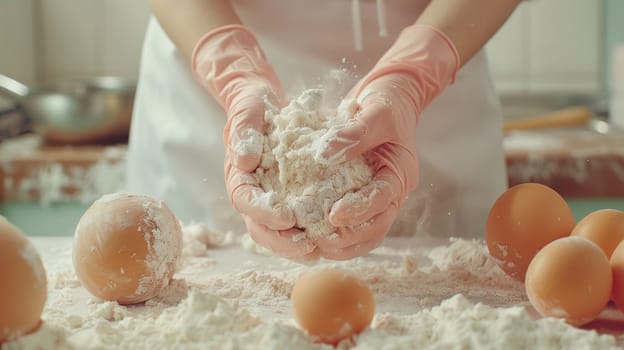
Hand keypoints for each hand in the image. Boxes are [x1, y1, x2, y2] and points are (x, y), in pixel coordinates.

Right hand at [192, 25, 316, 259]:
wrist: (261, 102)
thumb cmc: (253, 105)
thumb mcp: (248, 109)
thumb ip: (243, 131)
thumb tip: (244, 160)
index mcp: (238, 175)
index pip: (244, 200)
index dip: (262, 213)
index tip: (285, 219)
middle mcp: (251, 193)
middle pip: (259, 226)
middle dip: (281, 241)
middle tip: (307, 247)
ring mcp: (267, 199)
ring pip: (275, 232)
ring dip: (294, 246)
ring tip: (319, 251)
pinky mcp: (285, 199)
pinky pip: (293, 224)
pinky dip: (306, 235)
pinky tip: (327, 241)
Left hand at [314, 25, 459, 259]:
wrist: (389, 101)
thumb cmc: (386, 105)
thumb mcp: (375, 113)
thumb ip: (354, 133)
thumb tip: (323, 154)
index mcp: (400, 174)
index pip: (382, 199)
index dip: (359, 210)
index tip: (333, 215)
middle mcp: (392, 192)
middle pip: (377, 226)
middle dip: (349, 237)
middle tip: (319, 240)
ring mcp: (378, 198)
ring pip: (366, 233)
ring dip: (342, 243)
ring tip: (313, 245)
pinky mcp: (362, 197)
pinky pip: (353, 224)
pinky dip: (335, 233)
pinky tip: (312, 235)